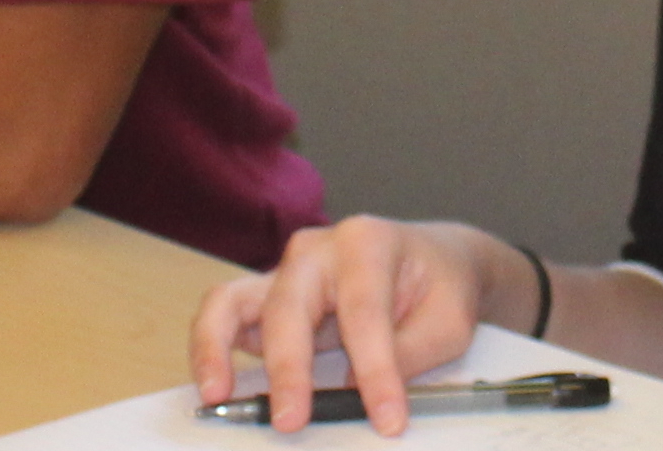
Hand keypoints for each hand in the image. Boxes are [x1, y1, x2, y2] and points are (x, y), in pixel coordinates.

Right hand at [188, 216, 508, 434]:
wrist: (433, 260)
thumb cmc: (440, 283)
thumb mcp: (448, 322)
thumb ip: (407, 355)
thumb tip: (360, 394)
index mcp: (368, 243)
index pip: (365, 312)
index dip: (374, 369)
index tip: (386, 417)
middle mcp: (317, 250)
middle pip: (289, 306)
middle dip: (288, 367)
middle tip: (291, 419)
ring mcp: (286, 272)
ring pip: (232, 300)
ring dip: (217, 347)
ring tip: (217, 392)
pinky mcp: (268, 298)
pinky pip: (227, 318)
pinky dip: (214, 349)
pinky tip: (217, 382)